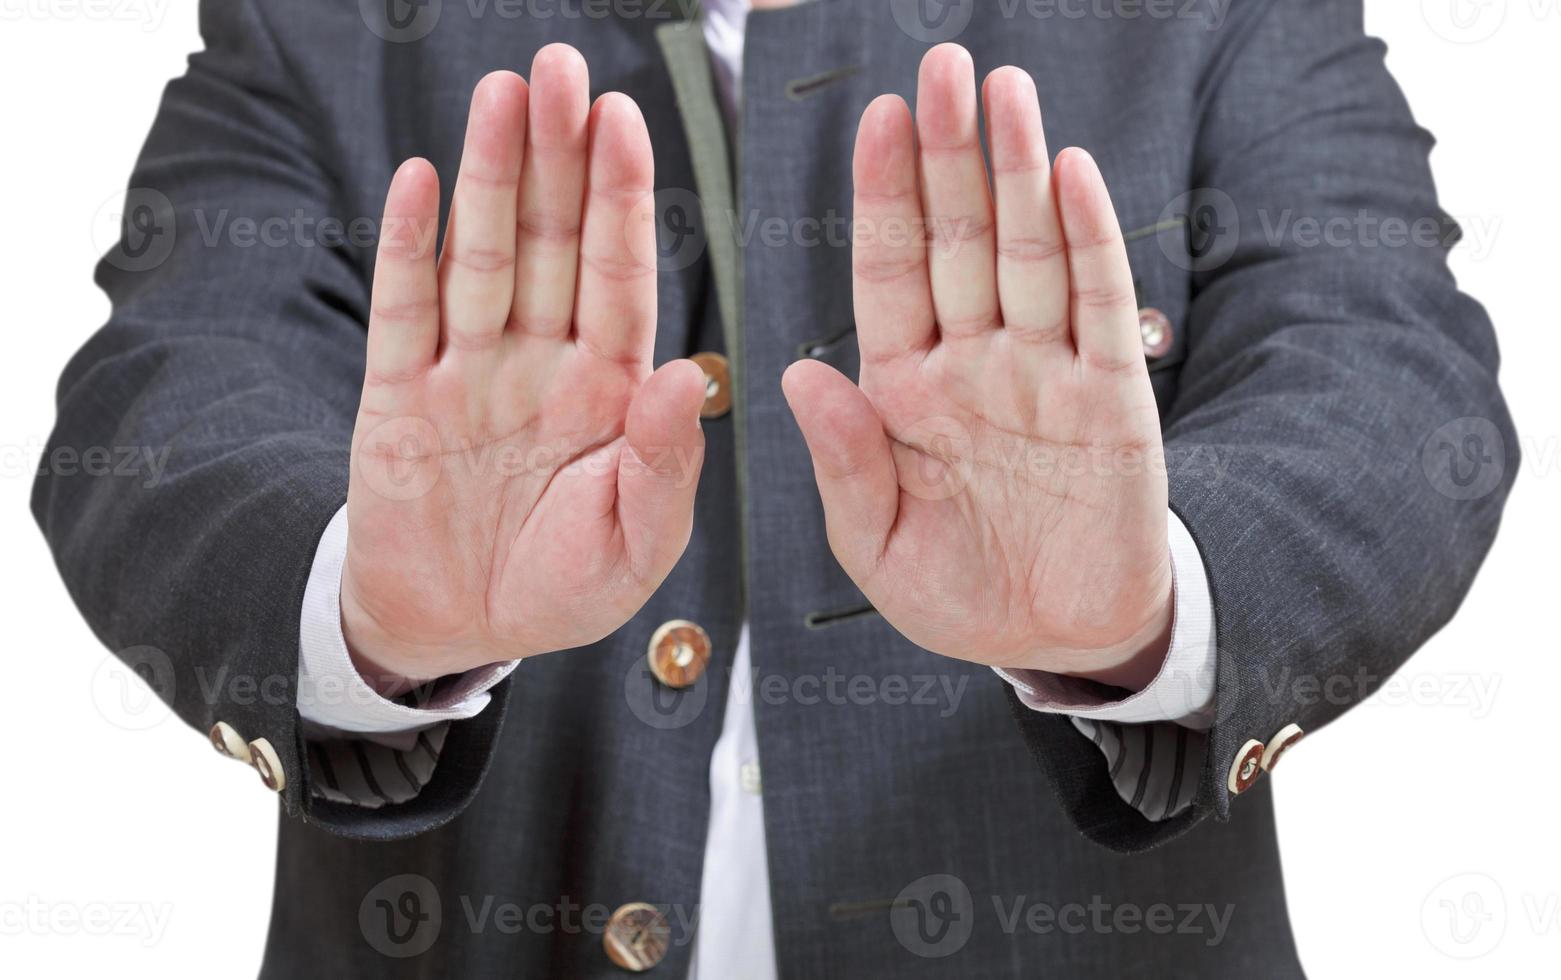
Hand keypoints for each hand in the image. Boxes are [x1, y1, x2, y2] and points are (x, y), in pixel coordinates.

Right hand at [343, 45, 705, 692]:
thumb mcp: (636, 548)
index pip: (621, 277)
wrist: (459, 629)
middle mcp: (541, 362)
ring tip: (501, 96)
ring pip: (482, 257)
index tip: (624, 122)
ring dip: (488, 176)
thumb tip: (690, 376)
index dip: (622, 200)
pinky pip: (404, 310)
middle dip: (558, 157)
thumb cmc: (563, 587)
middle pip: (552, 242)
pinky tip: (420, 179)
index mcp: (610, 390)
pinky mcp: (397, 396)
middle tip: (560, 69)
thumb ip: (666, 465)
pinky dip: (410, 249)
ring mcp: (467, 372)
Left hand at [782, 45, 1171, 689]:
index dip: (884, 197)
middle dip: (949, 155)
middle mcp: (972, 363)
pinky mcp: (1113, 398)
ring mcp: (1044, 372)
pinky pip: (1098, 306)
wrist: (1057, 638)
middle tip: (942, 65)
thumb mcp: (877, 546)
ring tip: (1005, 91)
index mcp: (904, 390)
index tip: (875, 117)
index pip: (890, 273)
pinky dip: (1088, 240)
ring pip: (1029, 253)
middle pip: (959, 240)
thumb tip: (796, 372)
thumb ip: (843, 462)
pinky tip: (1071, 174)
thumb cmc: (957, 593)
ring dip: (1018, 172)